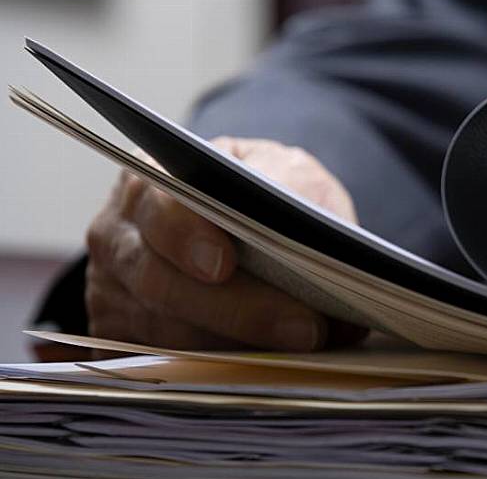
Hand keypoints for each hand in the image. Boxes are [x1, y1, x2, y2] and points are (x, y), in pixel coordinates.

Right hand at [85, 137, 363, 352]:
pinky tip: (267, 366)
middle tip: (303, 328)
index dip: (187, 235)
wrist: (240, 227)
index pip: (158, 206)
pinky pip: (159, 364)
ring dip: (237, 346)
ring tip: (303, 349)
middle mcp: (118, 236)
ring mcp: (110, 292)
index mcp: (153, 180)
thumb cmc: (258, 197)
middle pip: (161, 281)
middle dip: (238, 310)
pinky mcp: (120, 340)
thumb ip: (295, 191)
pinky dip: (216, 370)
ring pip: (164, 332)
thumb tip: (320, 234)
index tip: (224, 264)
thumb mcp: (283, 171)